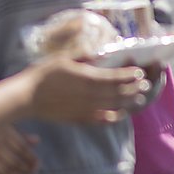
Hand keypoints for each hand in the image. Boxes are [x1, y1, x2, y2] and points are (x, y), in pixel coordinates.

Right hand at [0, 126, 39, 173]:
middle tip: (34, 172)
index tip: (38, 163)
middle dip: (26, 169)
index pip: (21, 148)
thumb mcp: (9, 128)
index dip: (31, 158)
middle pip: (14, 161)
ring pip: (5, 171)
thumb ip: (22, 136)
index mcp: (4, 134)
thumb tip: (37, 140)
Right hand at [25, 57, 150, 124]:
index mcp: (87, 78)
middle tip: (144, 85)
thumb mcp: (63, 58)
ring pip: (113, 106)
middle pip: (118, 92)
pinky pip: (102, 119)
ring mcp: (87, 109)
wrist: (29, 96)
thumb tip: (99, 54)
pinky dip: (114, 117)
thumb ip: (83, 57)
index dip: (128, 75)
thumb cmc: (43, 74)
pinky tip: (120, 114)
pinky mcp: (81, 118)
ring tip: (138, 99)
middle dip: (133, 88)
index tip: (138, 72)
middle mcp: (91, 95)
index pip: (114, 77)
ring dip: (128, 102)